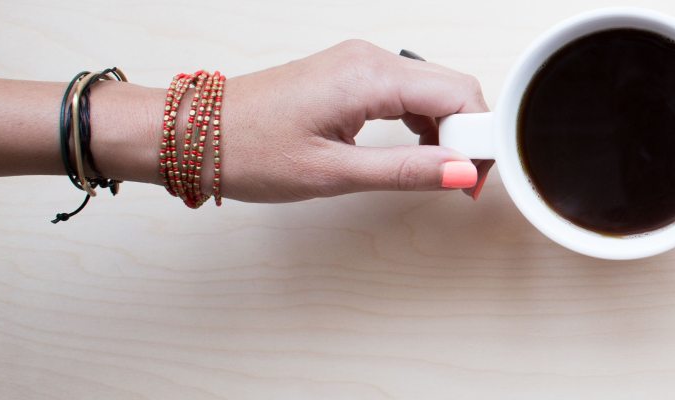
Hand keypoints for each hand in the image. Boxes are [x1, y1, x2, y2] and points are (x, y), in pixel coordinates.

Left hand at [219, 39, 492, 201]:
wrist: (192, 134)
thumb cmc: (248, 149)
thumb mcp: (334, 173)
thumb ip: (406, 171)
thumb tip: (462, 173)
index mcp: (370, 76)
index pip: (460, 94)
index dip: (482, 138)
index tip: (479, 179)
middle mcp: (370, 59)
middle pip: (454, 88)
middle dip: (472, 135)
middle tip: (465, 184)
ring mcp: (360, 64)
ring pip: (435, 90)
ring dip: (450, 131)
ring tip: (443, 175)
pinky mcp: (351, 75)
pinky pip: (409, 92)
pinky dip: (425, 123)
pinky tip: (419, 154)